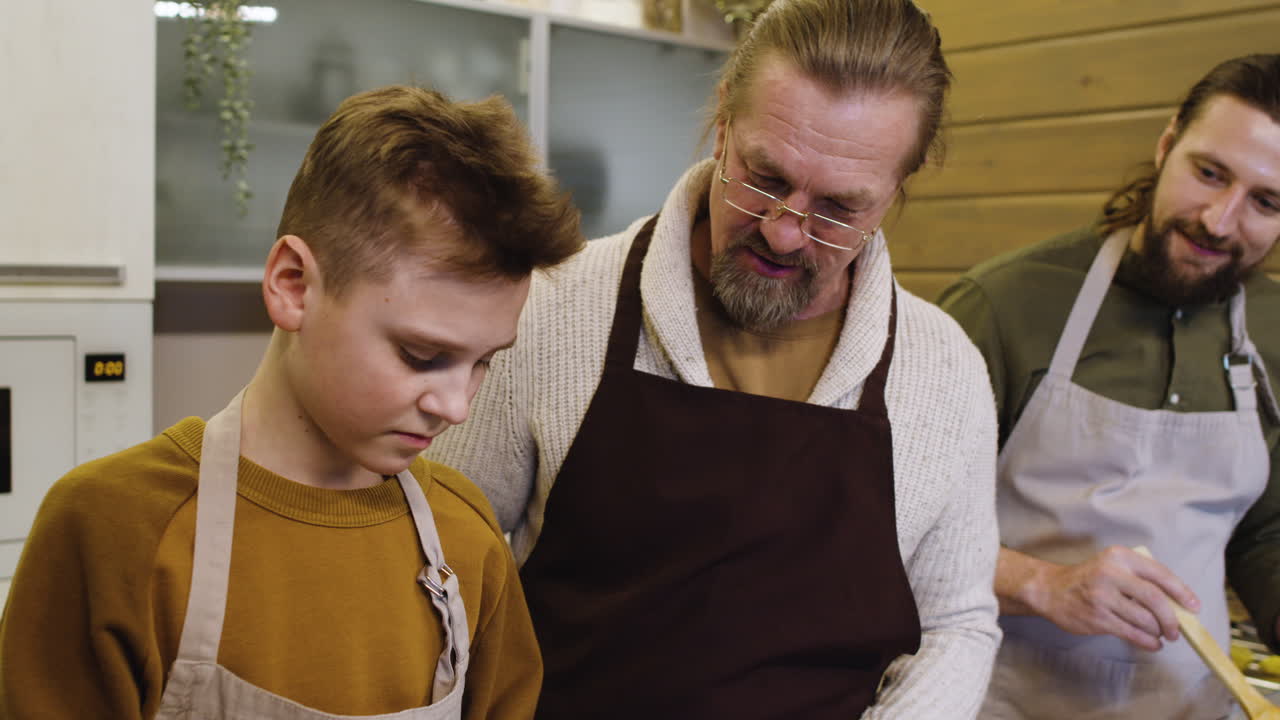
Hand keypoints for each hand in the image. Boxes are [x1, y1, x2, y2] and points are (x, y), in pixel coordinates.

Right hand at [1000, 546, 1199, 651]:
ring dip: (1158, 632)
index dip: (1182, 592)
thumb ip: (1140, 579)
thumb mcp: (1113, 566)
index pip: (1160, 574)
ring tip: (1160, 635)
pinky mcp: (1097, 617)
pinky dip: (1147, 642)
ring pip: (1145, 619)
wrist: (1051, 590)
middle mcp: (1110, 573)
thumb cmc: (1089, 579)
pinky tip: (1151, 643)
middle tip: (1176, 631)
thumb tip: (1177, 604)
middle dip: (1172, 619)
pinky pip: (1132, 633)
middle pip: (1155, 599)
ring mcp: (1102, 596)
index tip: (1194, 606)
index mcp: (1120, 556)